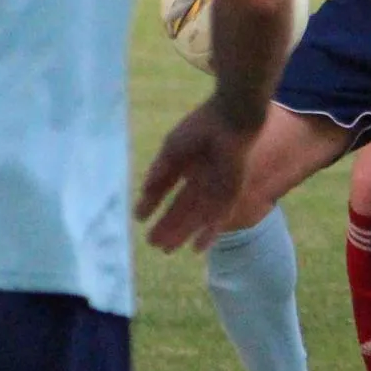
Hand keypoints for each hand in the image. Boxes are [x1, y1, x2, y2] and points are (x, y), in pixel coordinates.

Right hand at [133, 98, 263, 251]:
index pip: (168, 190)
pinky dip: (208, 234)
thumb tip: (143, 193)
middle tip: (152, 243)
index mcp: (188, 163)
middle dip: (168, 226)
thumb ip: (159, 172)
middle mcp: (201, 178)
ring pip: (196, 218)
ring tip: (165, 250)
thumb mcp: (172, 150)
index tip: (140, 218)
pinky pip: (218, 218)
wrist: (230, 121)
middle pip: (182, 209)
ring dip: (182, 234)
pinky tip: (196, 249)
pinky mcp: (230, 193)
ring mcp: (216, 187)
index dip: (153, 205)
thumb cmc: (200, 129)